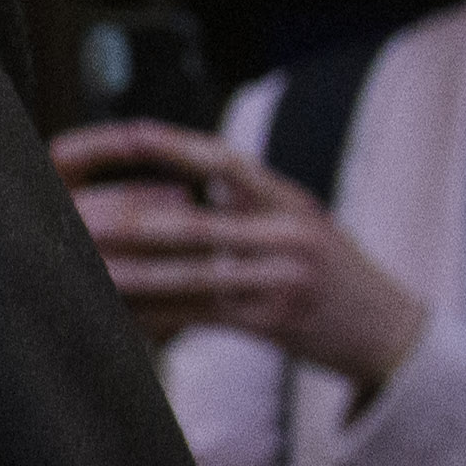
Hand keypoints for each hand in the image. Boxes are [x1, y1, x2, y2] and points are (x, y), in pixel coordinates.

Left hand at [50, 120, 427, 387]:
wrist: (387, 331)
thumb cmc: (330, 272)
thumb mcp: (303, 221)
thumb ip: (248, 203)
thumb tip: (175, 186)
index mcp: (288, 199)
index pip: (224, 160)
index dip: (173, 146)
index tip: (129, 134)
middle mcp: (286, 232)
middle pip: (191, 221)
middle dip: (128, 220)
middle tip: (78, 218)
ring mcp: (279, 279)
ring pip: (189, 272)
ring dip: (131, 273)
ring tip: (87, 267)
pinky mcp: (272, 321)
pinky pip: (200, 314)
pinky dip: (157, 313)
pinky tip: (122, 311)